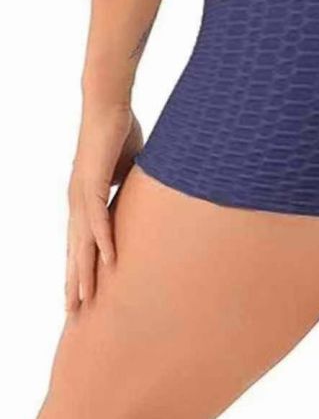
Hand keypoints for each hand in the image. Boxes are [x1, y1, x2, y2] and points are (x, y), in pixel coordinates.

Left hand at [65, 105, 142, 310]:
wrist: (107, 106)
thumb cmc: (118, 132)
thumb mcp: (128, 168)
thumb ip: (130, 186)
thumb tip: (146, 197)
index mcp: (86, 198)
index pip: (81, 241)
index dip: (81, 267)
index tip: (82, 291)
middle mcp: (78, 200)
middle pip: (75, 249)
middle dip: (74, 282)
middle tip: (74, 312)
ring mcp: (82, 193)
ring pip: (81, 242)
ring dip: (82, 272)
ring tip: (83, 299)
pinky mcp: (92, 182)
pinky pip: (98, 218)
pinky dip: (101, 241)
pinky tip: (106, 261)